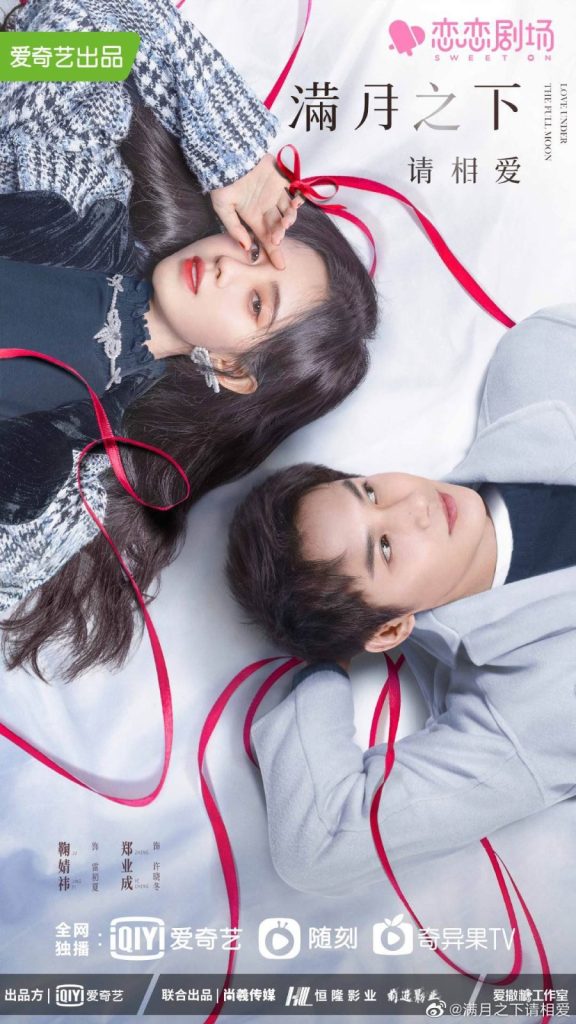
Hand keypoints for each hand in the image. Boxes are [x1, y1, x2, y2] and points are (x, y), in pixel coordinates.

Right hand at [209, 153, 302, 269]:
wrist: (228, 155)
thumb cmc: (222, 181)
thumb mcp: (223, 208)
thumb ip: (234, 228)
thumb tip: (246, 247)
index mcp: (252, 216)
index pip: (265, 237)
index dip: (273, 252)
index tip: (280, 266)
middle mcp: (265, 207)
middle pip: (278, 227)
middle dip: (280, 236)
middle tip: (277, 238)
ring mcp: (275, 193)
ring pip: (288, 212)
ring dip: (289, 220)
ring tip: (285, 223)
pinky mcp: (282, 179)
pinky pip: (294, 192)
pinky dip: (298, 200)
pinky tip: (296, 205)